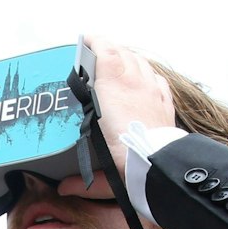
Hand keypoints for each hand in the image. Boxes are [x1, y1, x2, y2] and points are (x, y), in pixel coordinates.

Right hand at [78, 37, 177, 181]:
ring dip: (129, 58)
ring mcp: (152, 91)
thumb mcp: (100, 171)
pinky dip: (147, 73)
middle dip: (110, 49)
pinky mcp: (164, 103)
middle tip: (98, 54)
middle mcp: (133, 83)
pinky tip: (143, 77)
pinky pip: (156, 78)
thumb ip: (81, 179)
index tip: (86, 40)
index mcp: (112, 88)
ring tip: (119, 62)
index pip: (105, 51)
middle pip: (123, 52)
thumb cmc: (126, 159)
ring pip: (141, 62)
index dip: (95, 42)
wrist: (158, 166)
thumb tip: (63, 188)